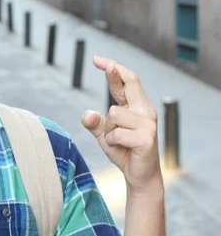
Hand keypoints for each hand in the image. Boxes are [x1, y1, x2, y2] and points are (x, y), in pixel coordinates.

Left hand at [81, 56, 162, 193]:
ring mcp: (148, 124)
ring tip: (118, 141)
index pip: (127, 81)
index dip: (113, 68)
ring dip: (108, 130)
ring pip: (113, 114)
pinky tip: (122, 149)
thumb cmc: (122, 151)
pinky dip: (111, 142)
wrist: (139, 176)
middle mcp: (145, 111)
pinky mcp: (146, 139)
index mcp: (136, 107)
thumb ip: (94, 123)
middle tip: (104, 63)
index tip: (97, 59)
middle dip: (115, 73)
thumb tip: (87, 115)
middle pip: (130, 83)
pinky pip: (116, 133)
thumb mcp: (104, 135)